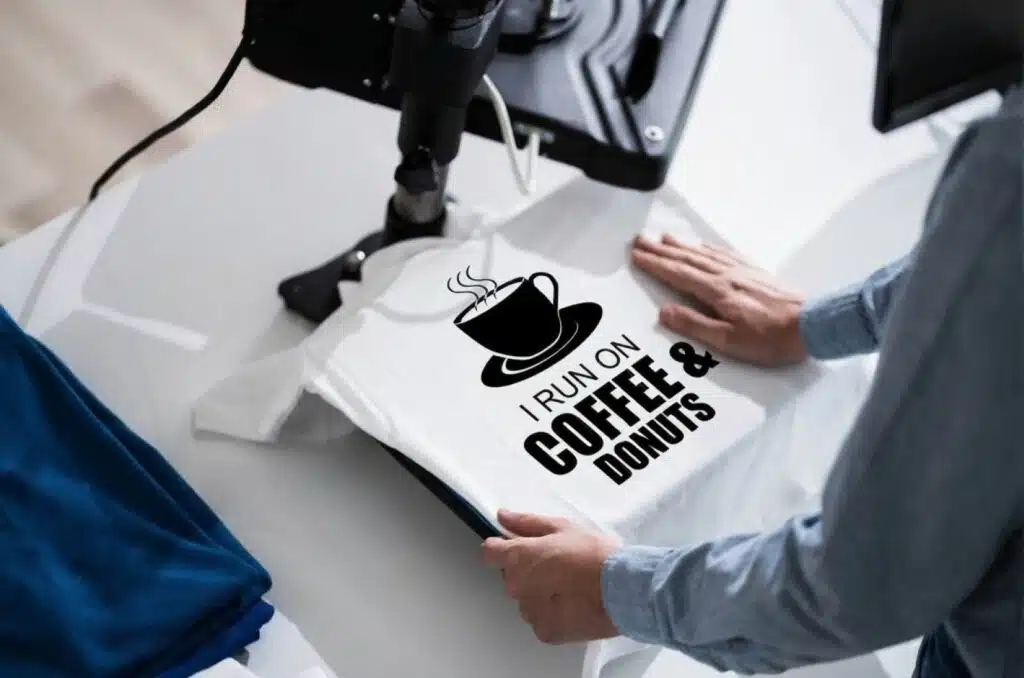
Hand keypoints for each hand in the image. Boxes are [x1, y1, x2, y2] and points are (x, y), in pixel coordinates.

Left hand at [481, 510, 622, 644]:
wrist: (623, 589)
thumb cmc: (595, 554)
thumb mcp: (563, 527)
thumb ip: (527, 523)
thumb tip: (504, 517)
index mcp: (519, 557)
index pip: (490, 552)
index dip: (500, 547)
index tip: (514, 546)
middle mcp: (518, 586)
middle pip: (512, 576)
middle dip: (528, 570)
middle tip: (557, 564)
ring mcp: (530, 612)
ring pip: (527, 599)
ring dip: (540, 593)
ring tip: (570, 586)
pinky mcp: (545, 632)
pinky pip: (541, 619)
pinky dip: (553, 613)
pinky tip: (573, 604)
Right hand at [631, 234, 807, 366]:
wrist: (812, 325)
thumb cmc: (772, 339)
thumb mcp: (728, 341)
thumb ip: (694, 325)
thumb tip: (664, 312)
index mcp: (716, 291)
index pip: (678, 274)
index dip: (655, 264)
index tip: (636, 255)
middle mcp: (727, 276)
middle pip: (688, 259)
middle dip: (662, 250)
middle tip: (640, 240)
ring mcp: (742, 272)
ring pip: (704, 254)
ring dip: (681, 246)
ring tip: (664, 238)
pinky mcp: (755, 273)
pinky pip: (725, 254)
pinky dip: (708, 248)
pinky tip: (703, 246)